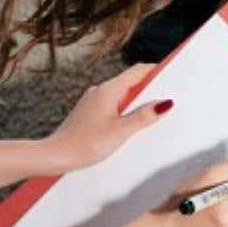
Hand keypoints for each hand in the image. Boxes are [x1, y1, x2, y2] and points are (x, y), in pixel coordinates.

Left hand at [47, 62, 173, 170]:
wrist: (56, 156)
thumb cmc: (85, 144)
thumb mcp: (120, 131)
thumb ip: (143, 116)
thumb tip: (164, 103)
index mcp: (108, 90)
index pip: (137, 71)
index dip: (155, 70)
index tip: (171, 73)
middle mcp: (99, 91)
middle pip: (130, 83)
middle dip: (148, 88)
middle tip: (166, 95)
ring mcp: (92, 102)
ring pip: (121, 96)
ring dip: (136, 101)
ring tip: (151, 113)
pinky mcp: (88, 113)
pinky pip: (112, 106)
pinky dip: (124, 111)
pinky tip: (129, 125)